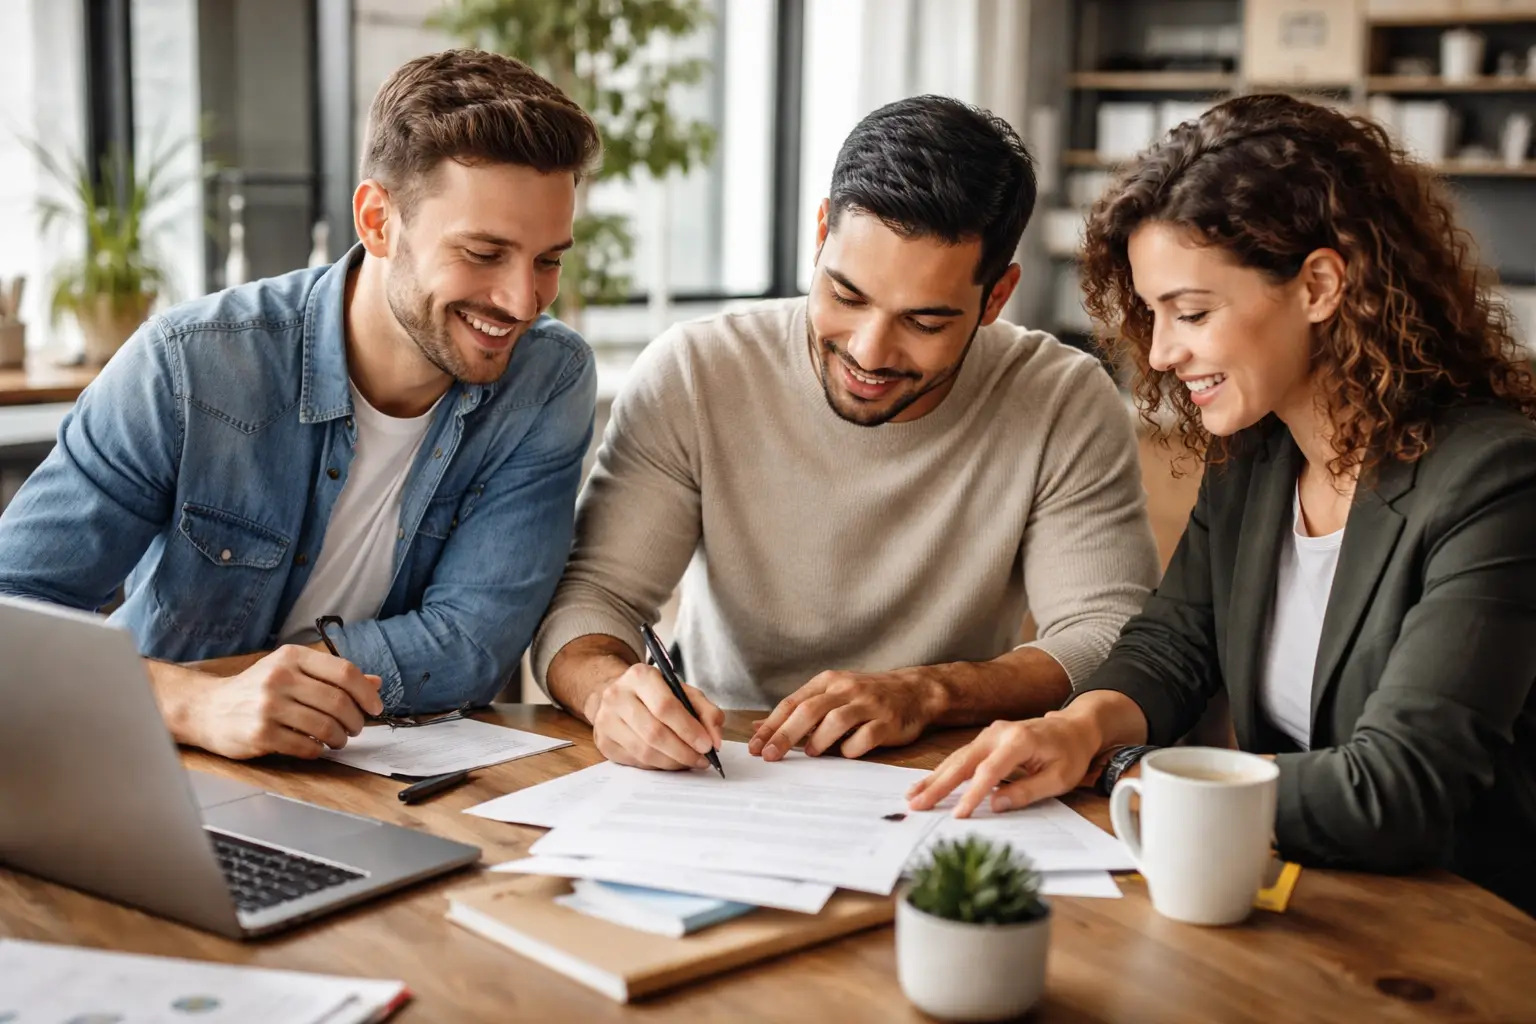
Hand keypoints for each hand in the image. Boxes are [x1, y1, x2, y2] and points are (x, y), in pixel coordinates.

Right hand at [190, 645, 383, 759]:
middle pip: (338, 701)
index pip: (344, 671)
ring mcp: (268, 706)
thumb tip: (375, 684)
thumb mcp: (291, 671)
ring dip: (340, 738)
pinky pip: (305, 746)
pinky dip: (318, 750)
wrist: (208, 709)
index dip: (366, 692)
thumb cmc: (256, 689)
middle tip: (356, 728)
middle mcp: (280, 678)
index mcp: (291, 657)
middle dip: (355, 720)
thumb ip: (331, 676)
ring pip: (325, 726)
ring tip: (338, 739)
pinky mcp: (260, 734)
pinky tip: (316, 747)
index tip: (375, 707)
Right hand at [586, 662, 724, 770]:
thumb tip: (715, 740)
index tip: (707, 745)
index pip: (666, 707)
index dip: (688, 730)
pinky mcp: (603, 742)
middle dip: (683, 751)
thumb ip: (706, 712)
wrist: (619, 695)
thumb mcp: (684, 693)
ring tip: (690, 762)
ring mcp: (606, 720)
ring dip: (672, 762)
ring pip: (644, 751)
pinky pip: (635, 762)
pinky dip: (658, 766)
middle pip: (654, 732)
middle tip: (702, 760)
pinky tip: (670, 761)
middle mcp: (617, 695)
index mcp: (640, 676)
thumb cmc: (656, 694)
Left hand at [748, 669, 940, 761]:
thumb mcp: (831, 694)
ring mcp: (869, 704)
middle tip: (770, 755)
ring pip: (835, 721)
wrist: (915, 691)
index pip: (792, 703)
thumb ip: (799, 710)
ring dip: (818, 740)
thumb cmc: (867, 696)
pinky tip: (846, 753)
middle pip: (808, 711)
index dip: (771, 725)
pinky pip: (864, 737)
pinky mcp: (888, 722)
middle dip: (784, 735)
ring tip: (810, 752)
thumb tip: (758, 728)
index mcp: (828, 681)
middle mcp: (846, 689)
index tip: (755, 746)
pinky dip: (851, 749)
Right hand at [905, 712, 1101, 816]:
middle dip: (939, 785)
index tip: (959, 815)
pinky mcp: (985, 739)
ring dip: (934, 778)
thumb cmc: (1069, 753)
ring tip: (913, 796)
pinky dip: (943, 771)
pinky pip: (961, 756)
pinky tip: (927, 783)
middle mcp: (998, 733)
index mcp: (1019, 740)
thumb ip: (1027, 791)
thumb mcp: (1059, 778)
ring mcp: (989, 733)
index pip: (989, 771)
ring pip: (956, 758)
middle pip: (963, 762)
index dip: (973, 795)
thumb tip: (995, 805)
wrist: (1073, 728)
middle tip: (916, 804)